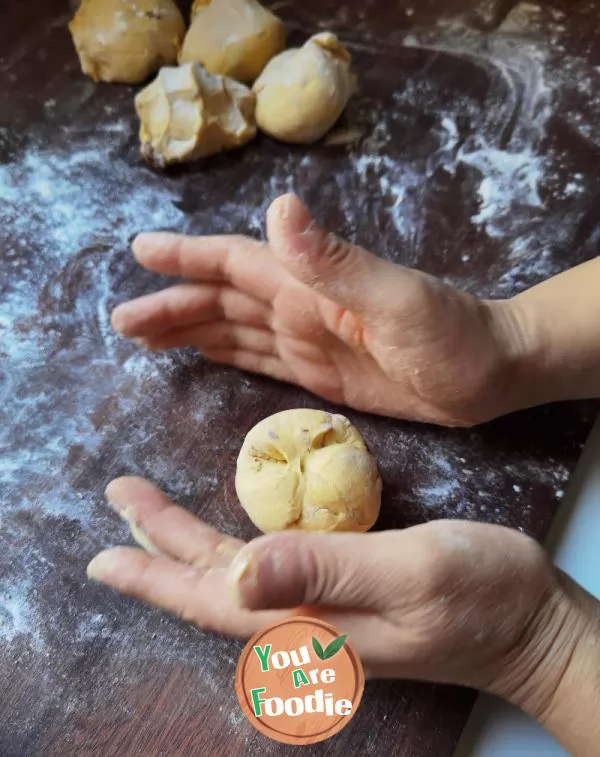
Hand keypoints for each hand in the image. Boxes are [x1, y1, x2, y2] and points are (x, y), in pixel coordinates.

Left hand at [87, 477, 579, 696]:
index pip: (212, 601)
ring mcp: (325, 612)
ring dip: (189, 545)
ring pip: (237, 578)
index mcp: (310, 623)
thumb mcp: (410, 573)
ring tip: (150, 515)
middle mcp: (305, 624)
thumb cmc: (481, 595)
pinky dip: (232, 550)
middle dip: (160, 545)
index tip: (104, 554)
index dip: (155, 575)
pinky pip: (270, 572)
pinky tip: (224, 539)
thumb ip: (325, 572)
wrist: (531, 623)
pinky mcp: (344, 594)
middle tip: (121, 499)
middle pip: (214, 585)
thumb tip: (238, 576)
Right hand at [111, 194, 525, 426]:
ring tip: (143, 337)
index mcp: (309, 285)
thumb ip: (335, 261)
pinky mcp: (317, 374)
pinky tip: (201, 355)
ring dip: (189, 330)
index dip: (187, 258)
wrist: (490, 376)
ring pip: (233, 330)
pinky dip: (225, 356)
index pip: (234, 264)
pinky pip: (259, 360)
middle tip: (122, 320)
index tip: (140, 253)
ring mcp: (307, 341)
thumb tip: (278, 207)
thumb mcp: (395, 300)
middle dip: (171, 306)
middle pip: (221, 301)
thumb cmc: (451, 337)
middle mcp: (299, 307)